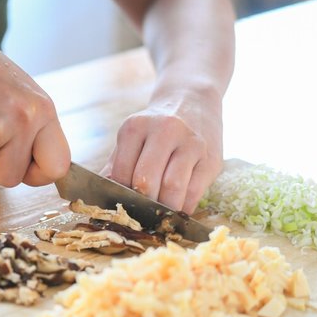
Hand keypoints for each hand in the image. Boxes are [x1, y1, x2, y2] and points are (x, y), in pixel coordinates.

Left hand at [102, 87, 222, 213]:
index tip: (124, 207)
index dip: (121, 196)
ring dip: (164, 209)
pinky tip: (178, 208)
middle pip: (146, 181)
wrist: (192, 101)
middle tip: (142, 215)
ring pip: (173, 188)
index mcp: (136, 127)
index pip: (121, 173)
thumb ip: (116, 166)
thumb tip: (104, 199)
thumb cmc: (155, 129)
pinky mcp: (212, 159)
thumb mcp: (132, 138)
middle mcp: (165, 130)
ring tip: (160, 214)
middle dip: (142, 205)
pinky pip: (195, 192)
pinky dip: (184, 208)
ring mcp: (191, 143)